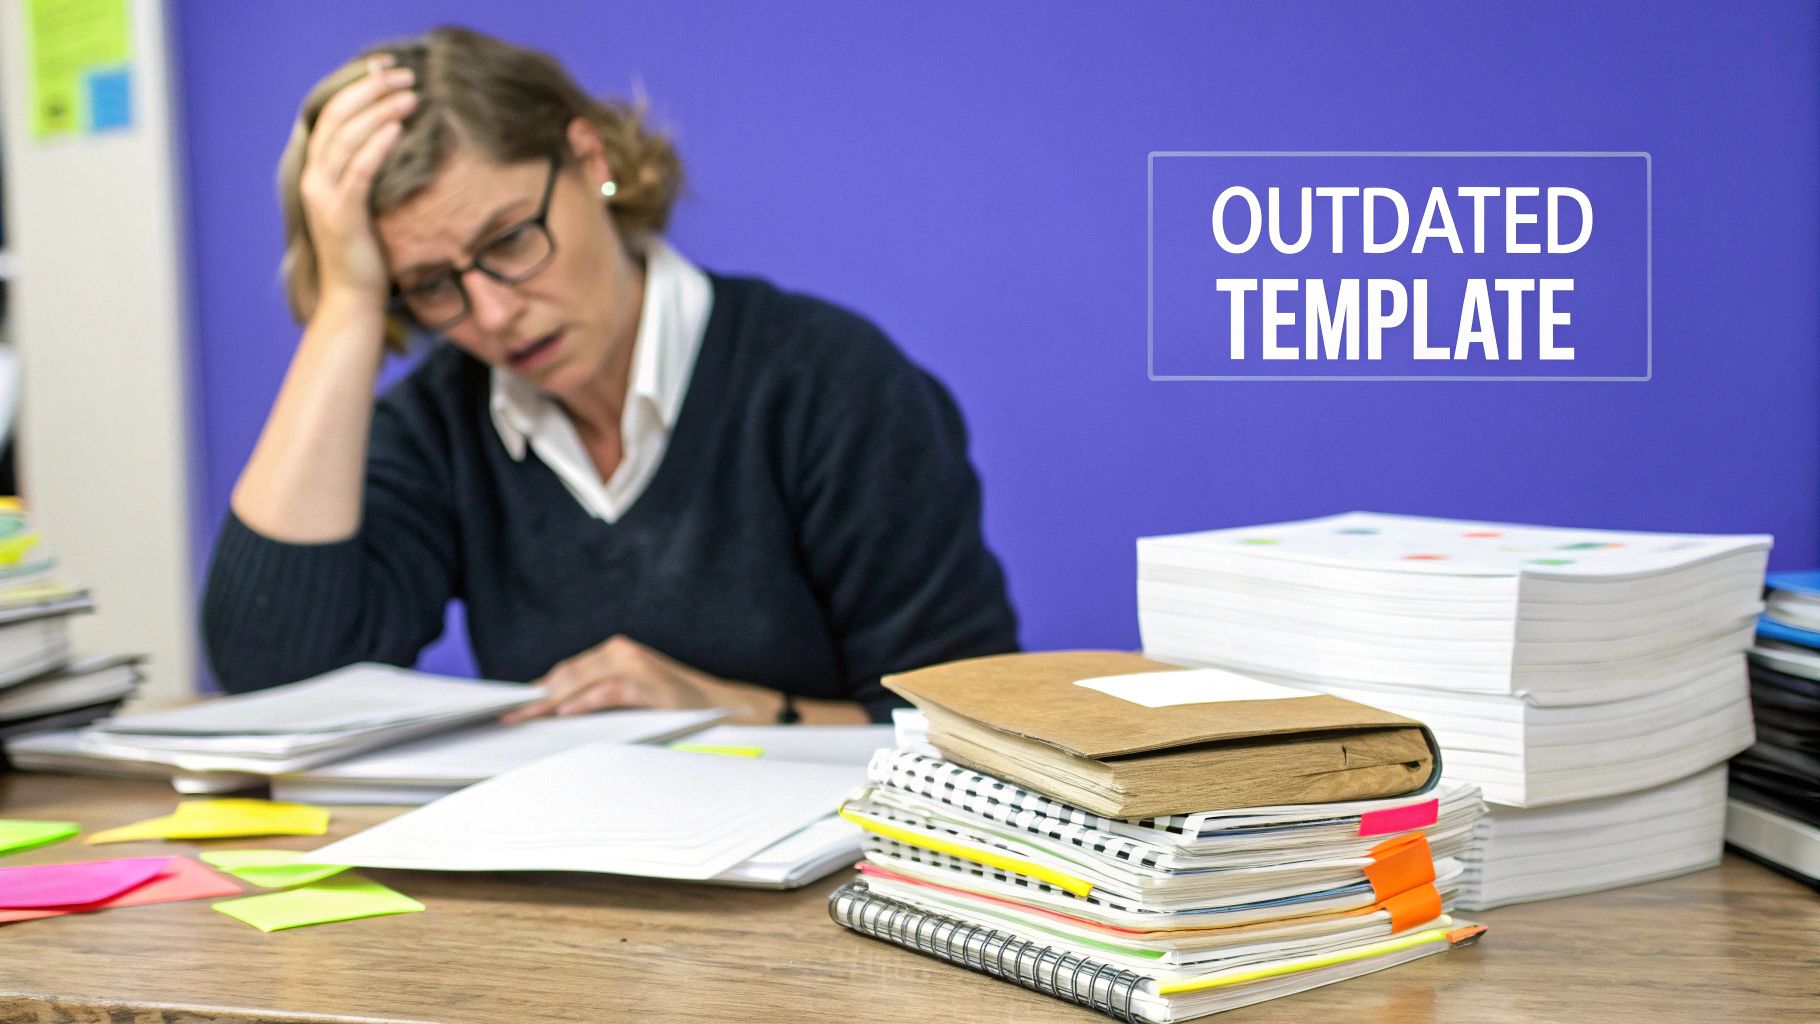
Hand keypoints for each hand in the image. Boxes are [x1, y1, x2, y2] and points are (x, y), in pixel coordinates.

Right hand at [298, 55, 416, 304]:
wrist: (352, 298)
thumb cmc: (364, 253)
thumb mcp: (363, 205)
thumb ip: (365, 173)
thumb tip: (393, 141)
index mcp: (316, 173)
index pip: (332, 116)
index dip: (357, 88)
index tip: (387, 70)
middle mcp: (314, 180)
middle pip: (337, 119)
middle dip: (370, 90)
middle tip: (404, 75)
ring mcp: (324, 197)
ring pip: (348, 140)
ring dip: (380, 111)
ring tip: (410, 95)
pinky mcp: (342, 215)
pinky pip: (359, 171)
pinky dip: (378, 145)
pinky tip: (399, 127)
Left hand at [503, 635, 779, 723]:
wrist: (724, 707)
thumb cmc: (674, 707)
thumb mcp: (631, 699)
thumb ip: (597, 699)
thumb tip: (553, 714)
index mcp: (614, 654)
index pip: (563, 672)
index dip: (534, 690)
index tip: (508, 707)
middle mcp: (620, 652)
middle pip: (564, 674)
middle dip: (534, 698)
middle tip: (508, 717)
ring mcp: (634, 664)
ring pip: (579, 679)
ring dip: (549, 700)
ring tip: (524, 717)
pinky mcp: (648, 682)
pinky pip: (607, 691)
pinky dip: (584, 701)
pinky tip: (564, 713)